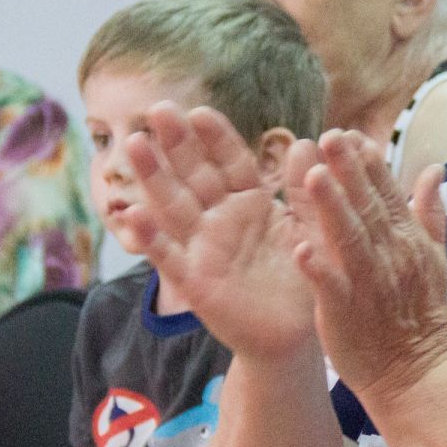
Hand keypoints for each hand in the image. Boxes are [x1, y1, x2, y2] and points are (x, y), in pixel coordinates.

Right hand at [116, 105, 317, 360]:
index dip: (215, 138)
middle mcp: (221, 219)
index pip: (230, 162)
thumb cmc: (304, 279)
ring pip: (174, 206)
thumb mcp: (312, 231)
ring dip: (154, 177)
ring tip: (134, 146)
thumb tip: (307, 141)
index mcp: (251, 202)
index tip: (200, 111)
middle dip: (177, 144)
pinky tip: (134, 216)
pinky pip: (169, 257)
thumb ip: (306, 191)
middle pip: (195, 175)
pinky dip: (151, 238)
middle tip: (158, 109)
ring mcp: (203, 248)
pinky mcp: (194, 282)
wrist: (296, 337)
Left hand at [291, 132, 446, 403]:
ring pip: (349, 239)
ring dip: (331, 207)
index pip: (388, 193)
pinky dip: (317, 268)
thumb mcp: (435, 260)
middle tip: (331, 135)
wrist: (416, 375)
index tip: (351, 134)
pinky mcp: (346, 312)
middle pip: (367, 207)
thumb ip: (431, 212)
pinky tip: (299, 248)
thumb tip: (434, 168)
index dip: (369, 163)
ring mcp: (368, 283)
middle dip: (349, 171)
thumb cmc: (420, 316)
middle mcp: (389, 256)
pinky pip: (330, 287)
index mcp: (407, 240)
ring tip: (312, 176)